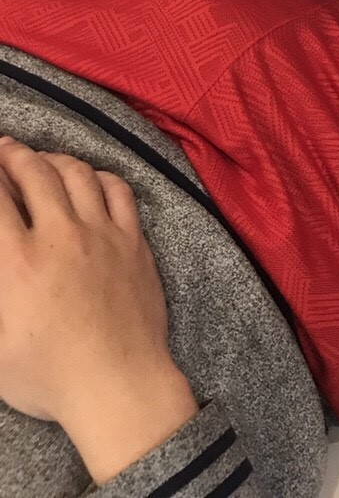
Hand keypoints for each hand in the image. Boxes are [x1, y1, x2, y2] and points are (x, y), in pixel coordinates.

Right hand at [0, 138, 196, 480]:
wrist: (119, 384)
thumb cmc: (50, 377)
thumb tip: (3, 267)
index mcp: (17, 264)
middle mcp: (60, 237)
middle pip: (35, 174)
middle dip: (14, 154)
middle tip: (4, 147)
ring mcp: (102, 233)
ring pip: (77, 174)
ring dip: (54, 159)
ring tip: (41, 158)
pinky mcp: (133, 240)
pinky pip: (118, 190)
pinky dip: (100, 175)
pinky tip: (90, 177)